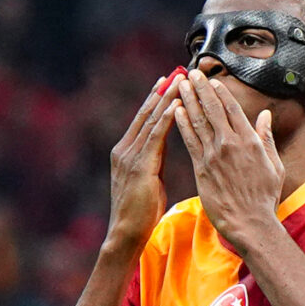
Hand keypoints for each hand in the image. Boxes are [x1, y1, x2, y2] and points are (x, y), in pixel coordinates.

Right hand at [105, 75, 174, 251]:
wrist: (127, 233)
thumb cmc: (142, 214)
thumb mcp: (148, 181)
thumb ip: (153, 161)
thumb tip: (162, 149)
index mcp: (126, 152)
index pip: (144, 120)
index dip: (156, 100)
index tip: (167, 82)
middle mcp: (125, 149)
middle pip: (146, 114)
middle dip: (162, 92)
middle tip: (176, 72)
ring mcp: (130, 156)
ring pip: (151, 120)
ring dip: (167, 98)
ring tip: (180, 80)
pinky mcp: (139, 164)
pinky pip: (155, 136)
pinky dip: (166, 118)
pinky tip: (177, 104)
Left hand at [170, 71, 286, 255]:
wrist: (250, 223)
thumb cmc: (265, 198)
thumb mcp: (275, 166)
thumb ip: (267, 138)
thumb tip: (265, 116)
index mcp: (250, 141)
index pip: (232, 109)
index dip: (221, 92)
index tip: (212, 81)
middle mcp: (231, 143)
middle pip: (213, 109)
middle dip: (201, 89)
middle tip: (191, 74)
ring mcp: (214, 154)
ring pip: (199, 120)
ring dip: (188, 100)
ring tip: (180, 85)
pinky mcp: (202, 167)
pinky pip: (189, 140)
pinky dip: (182, 123)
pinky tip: (175, 111)